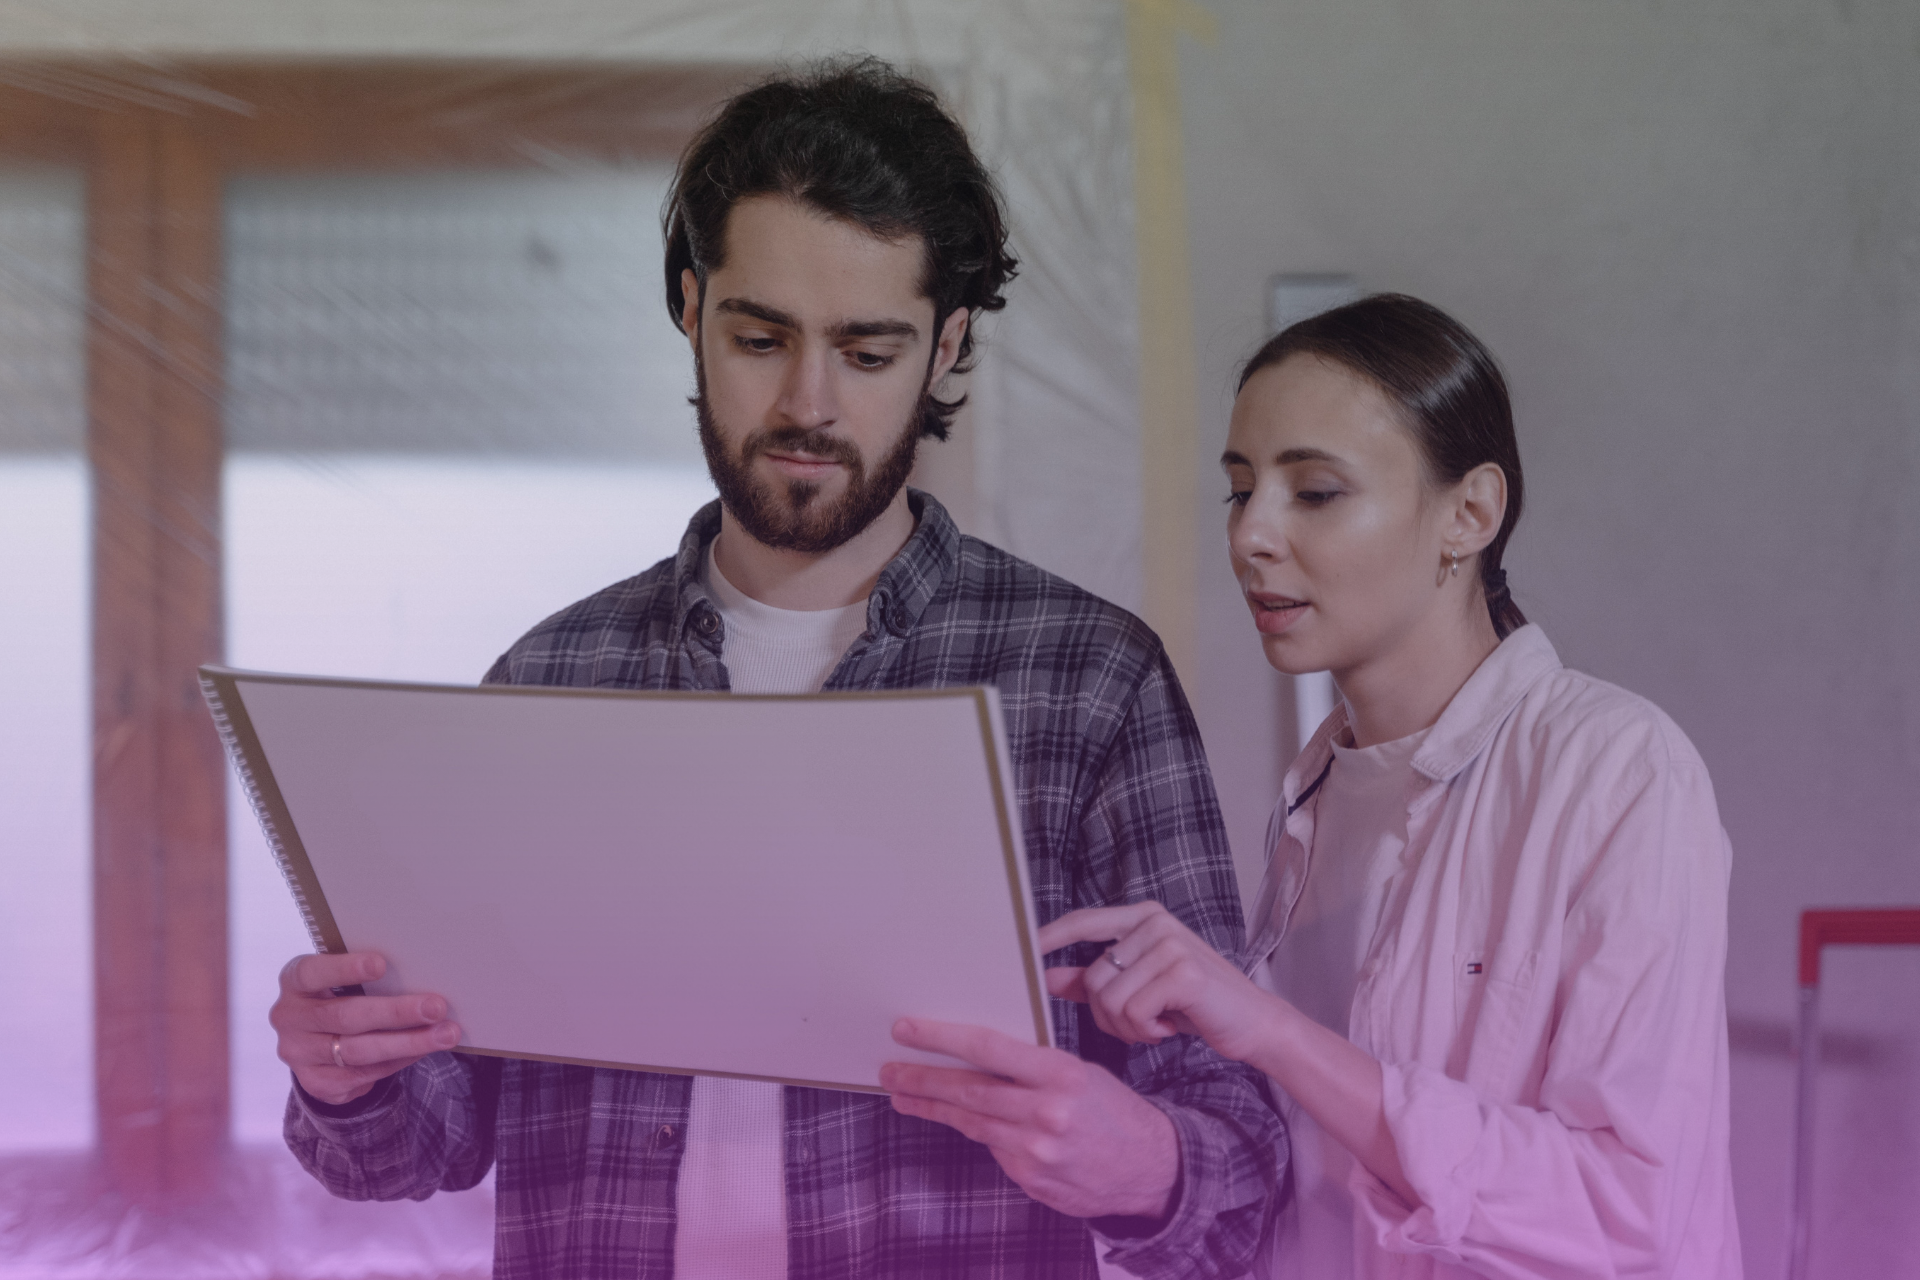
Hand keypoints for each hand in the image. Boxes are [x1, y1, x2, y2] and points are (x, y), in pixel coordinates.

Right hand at [270, 951, 460, 1105]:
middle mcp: (290, 1018)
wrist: (317, 1042)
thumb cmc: (341, 994)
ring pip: (358, 1051)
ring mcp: (299, 1054)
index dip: (345, 969)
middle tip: (436, 1007)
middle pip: (345, 1017)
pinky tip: (423, 1051)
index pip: (313, 972)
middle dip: (396, 1013)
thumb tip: (423, 974)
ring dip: (408, 1043)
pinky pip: (363, 1074)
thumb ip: (366, 977)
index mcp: (295, 981)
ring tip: (445, 1034)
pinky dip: (398, 1062)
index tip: (381, 964)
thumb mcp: (341, 979)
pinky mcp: (316, 1083)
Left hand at [881, 1018, 1179, 1220]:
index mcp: (1061, 1075)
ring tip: (903, 1095)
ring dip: (932, 1107)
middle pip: (968, 1090)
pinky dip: (978, 1133)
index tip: (906, 1029)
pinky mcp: (1031, 1179)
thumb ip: (1031, 1068)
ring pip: (970, 1122)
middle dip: (921, 1079)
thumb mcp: (1081, 1073)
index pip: (987, 1048)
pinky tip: (965, 1122)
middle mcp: (1046, 1113)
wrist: (1151, 1167)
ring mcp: (1036, 1151)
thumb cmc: (1113, 1110)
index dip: (941, 1038)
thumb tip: (976, 1055)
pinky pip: (993, 1149)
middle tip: (889, 1070)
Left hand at [1040, 903, 1278, 1064]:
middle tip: (1140, 1024)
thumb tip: (1047, 978)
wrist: (1252, 1023)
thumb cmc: (1192, 1005)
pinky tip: (1170, 1027)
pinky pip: (1133, 1012)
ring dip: (1128, 1027)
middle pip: (1092, 977)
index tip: (1021, 951)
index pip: (1082, 921)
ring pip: (1109, 999)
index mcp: (1142, 918)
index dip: (1049, 938)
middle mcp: (1155, 923)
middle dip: (1107, 1015)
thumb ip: (1094, 981)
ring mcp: (1171, 944)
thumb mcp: (1139, 988)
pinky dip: (1146, 1032)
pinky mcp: (1184, 972)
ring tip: (1158, 1024)